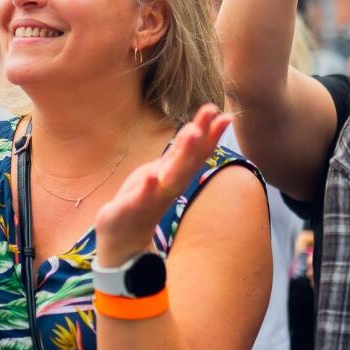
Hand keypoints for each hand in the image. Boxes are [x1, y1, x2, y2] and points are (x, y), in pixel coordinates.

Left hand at [94, 105, 230, 265]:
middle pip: (188, 160)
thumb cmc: (145, 198)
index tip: (226, 115)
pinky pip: (142, 197)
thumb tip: (198, 128)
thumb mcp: (164, 172)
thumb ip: (180, 153)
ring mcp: (152, 197)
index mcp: (177, 176)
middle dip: (200, 136)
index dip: (212, 134)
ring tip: (192, 132)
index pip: (198, 153)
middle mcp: (170, 186)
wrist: (123, 236)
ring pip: (171, 176)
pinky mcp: (132, 208)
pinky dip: (149, 187)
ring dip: (182, 155)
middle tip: (211, 113)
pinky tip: (153, 175)